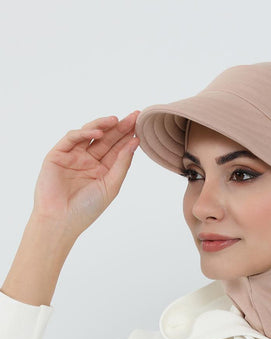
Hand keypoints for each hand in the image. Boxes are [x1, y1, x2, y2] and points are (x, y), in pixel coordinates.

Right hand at [31, 111, 140, 238]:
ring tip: (117, 120)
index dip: (128, 137)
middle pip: (106, 139)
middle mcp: (88, 161)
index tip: (141, 125)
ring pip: (89, 134)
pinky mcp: (58, 154)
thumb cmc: (87, 209)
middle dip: (119, 127)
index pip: (117, 149)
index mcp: (102, 170)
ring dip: (103, 125)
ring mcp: (73, 156)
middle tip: (134, 115)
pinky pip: (72, 138)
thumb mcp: (111, 185)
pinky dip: (85, 132)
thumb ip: (122, 164)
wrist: (61, 220)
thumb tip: (135, 142)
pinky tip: (98, 133)